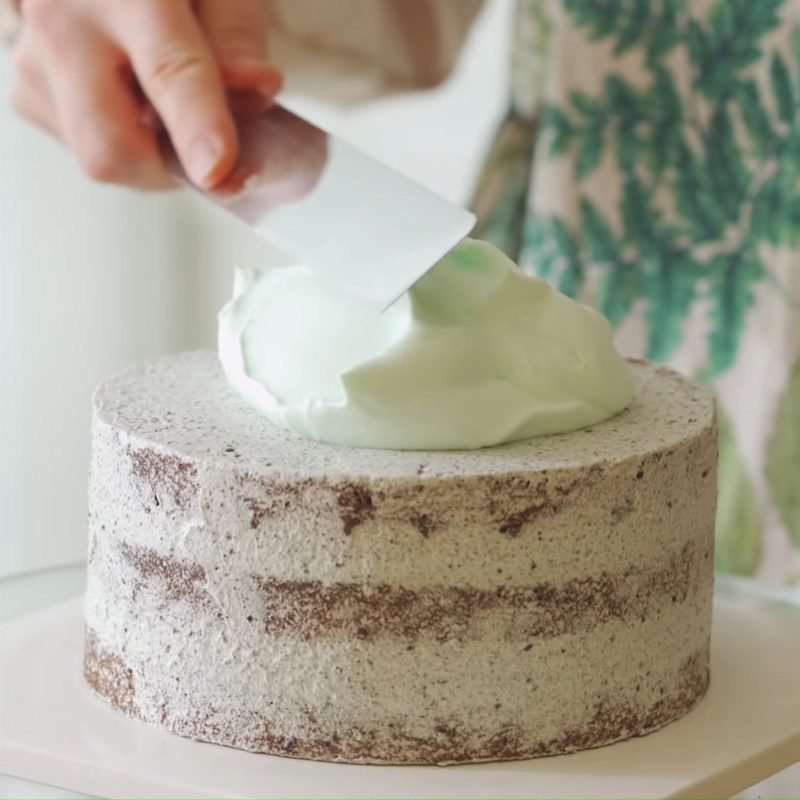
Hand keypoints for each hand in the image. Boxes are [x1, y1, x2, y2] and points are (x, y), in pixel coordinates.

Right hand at [10, 0, 281, 189]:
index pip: (168, 69)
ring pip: (102, 160)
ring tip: (173, 108)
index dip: (198, 126)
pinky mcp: (31, 95)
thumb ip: (238, 35)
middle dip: (171, 170)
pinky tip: (141, 104)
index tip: (218, 170)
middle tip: (217, 157)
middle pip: (110, 146)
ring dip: (155, 156)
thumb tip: (256, 90)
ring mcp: (37, 64)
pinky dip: (131, 144)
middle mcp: (63, 25)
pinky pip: (91, 151)